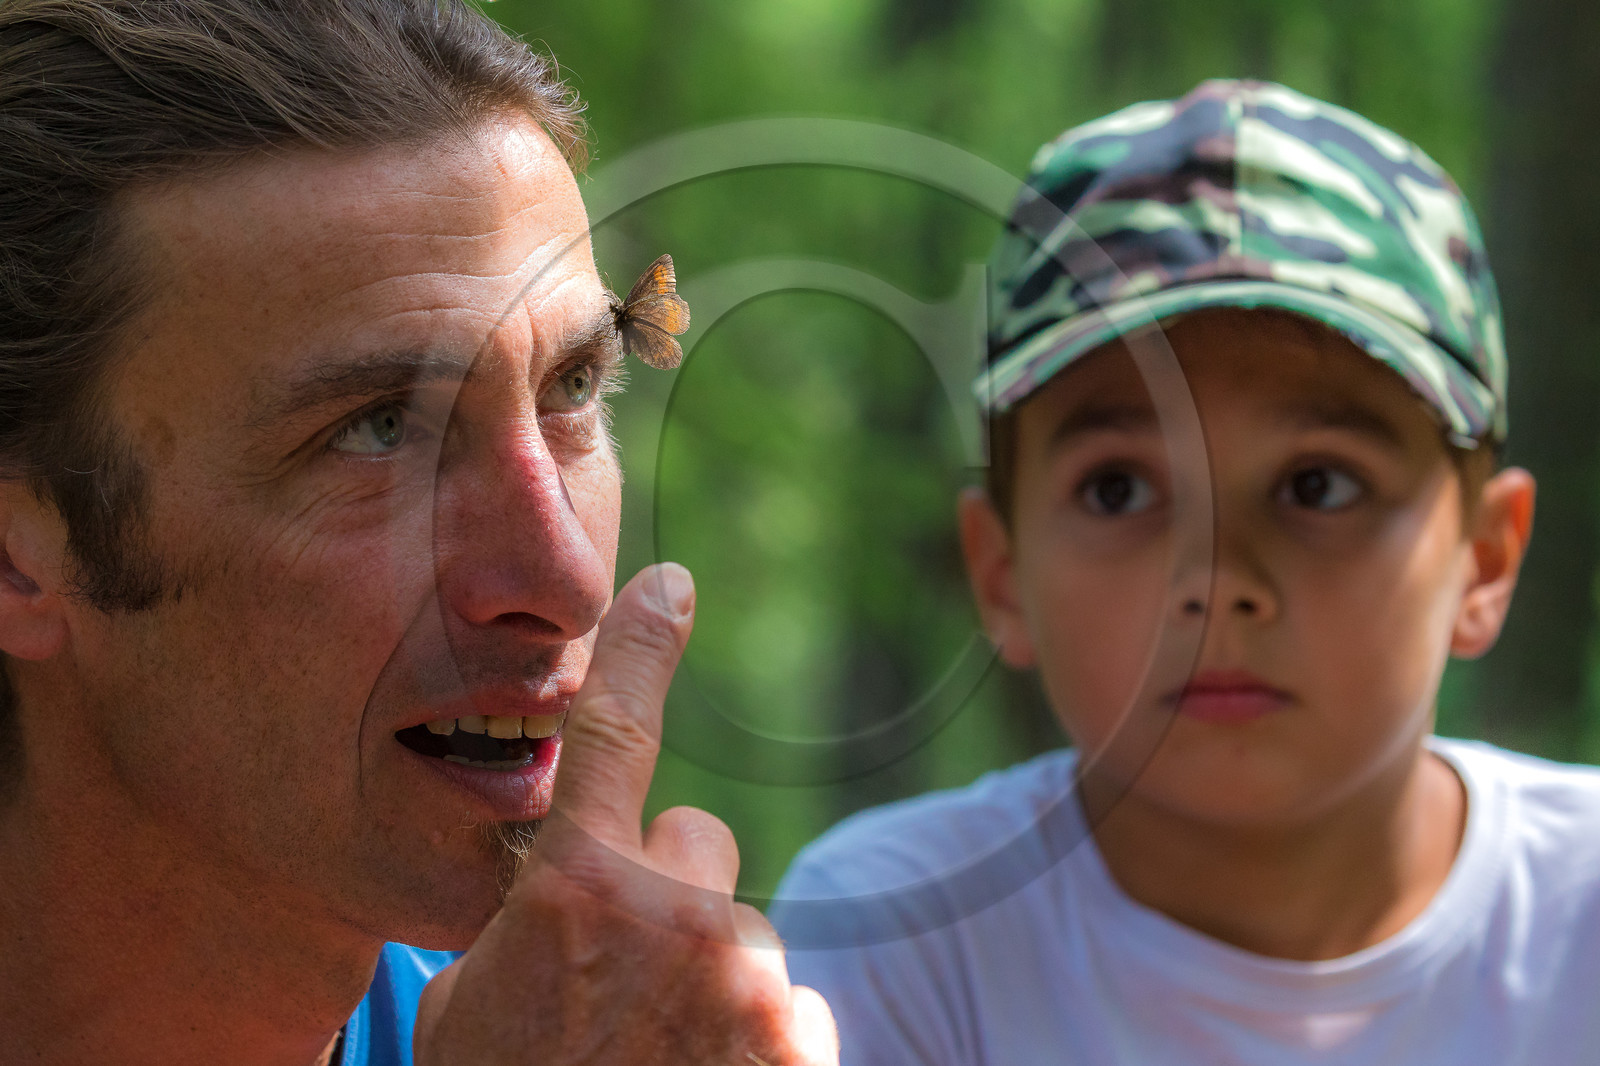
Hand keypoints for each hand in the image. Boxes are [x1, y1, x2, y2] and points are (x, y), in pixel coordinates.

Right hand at [415, 563, 838, 1064]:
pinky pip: (786, 1004)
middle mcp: (674, 917)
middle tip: (627, 982)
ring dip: (713, 981)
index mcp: (574, 893)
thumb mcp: (477, 1004)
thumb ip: (532, 915)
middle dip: (671, 893)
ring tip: (660, 1058)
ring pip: (742, 934)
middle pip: (699, 843)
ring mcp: (747, 982)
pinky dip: (756, 1042)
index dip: (639, 649)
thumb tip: (578, 872)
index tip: (669, 585)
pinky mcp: (801, 1037)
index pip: (611, 733)